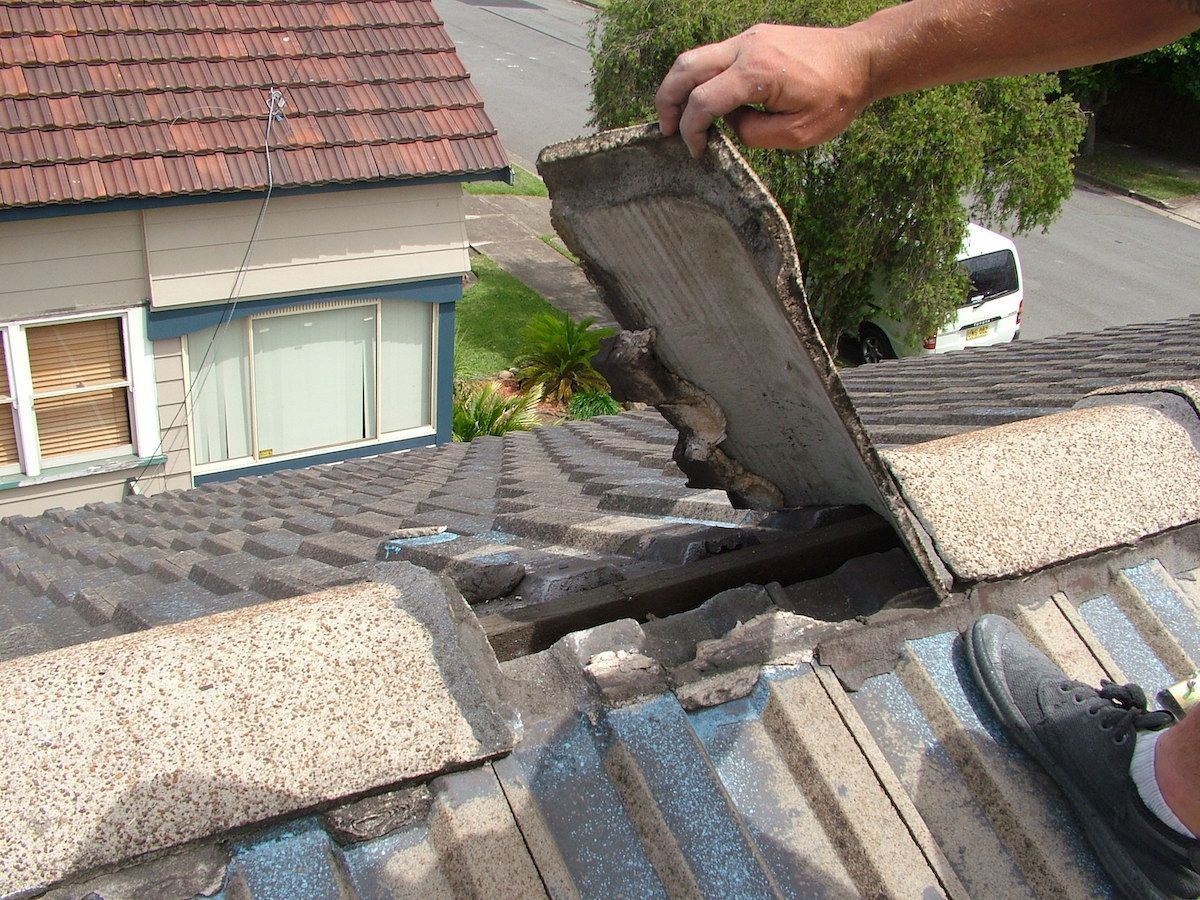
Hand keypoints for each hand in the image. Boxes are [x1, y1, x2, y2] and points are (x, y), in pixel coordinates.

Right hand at [655, 23, 873, 156]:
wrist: (862, 59)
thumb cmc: (837, 98)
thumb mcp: (797, 134)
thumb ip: (754, 134)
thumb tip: (731, 126)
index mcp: (756, 72)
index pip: (703, 101)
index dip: (691, 130)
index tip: (696, 151)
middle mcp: (746, 47)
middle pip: (685, 69)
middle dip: (668, 101)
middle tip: (666, 130)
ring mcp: (748, 38)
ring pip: (695, 57)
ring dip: (679, 87)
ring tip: (680, 117)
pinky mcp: (754, 38)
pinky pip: (714, 56)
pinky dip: (701, 79)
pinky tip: (707, 102)